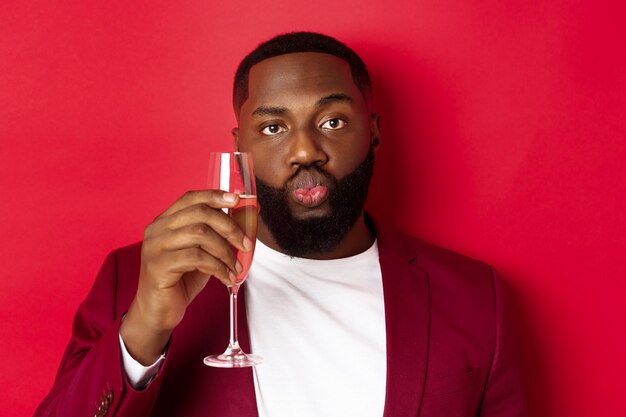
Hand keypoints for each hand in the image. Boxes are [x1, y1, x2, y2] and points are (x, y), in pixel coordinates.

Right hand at [120, 190, 252, 364]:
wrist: (157, 312)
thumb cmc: (180, 281)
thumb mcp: (201, 253)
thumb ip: (215, 235)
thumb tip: (245, 217)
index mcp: (165, 221)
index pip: (191, 198)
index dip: (214, 196)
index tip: (236, 200)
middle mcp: (157, 229)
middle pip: (200, 213)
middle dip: (229, 227)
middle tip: (246, 245)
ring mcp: (155, 246)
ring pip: (200, 234)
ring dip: (225, 251)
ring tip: (236, 267)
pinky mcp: (158, 265)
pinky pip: (197, 258)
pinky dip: (218, 267)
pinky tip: (227, 278)